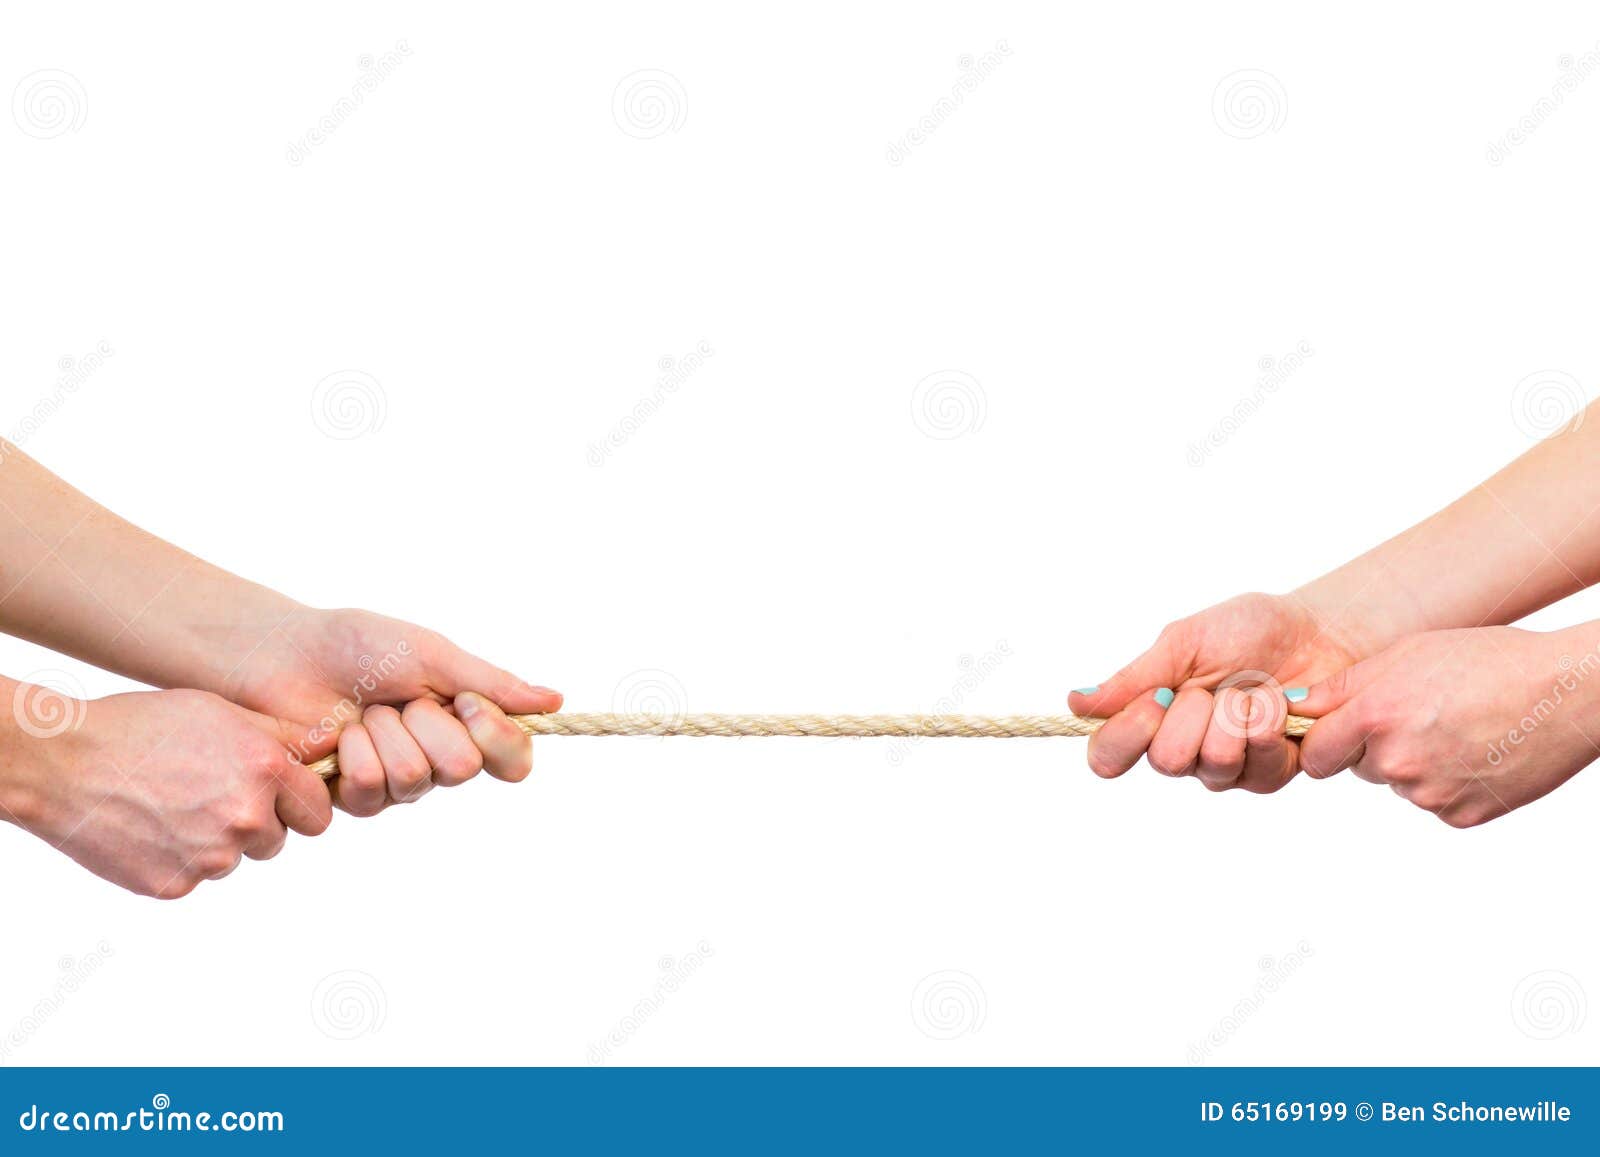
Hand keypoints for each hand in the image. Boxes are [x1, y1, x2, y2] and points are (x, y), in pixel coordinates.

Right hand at [0, 688, 331, 898]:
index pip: (318, 810)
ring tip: (175, 805)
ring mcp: (209, 857)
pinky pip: (196, 877)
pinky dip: (180, 858)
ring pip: (236, 859)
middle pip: (278, 839)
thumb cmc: (144, 727)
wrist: (65, 762)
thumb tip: (334, 747)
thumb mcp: (222, 713)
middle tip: (215, 795)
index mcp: (265, 770)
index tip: (279, 795)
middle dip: (260, 823)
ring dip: (218, 841)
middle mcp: (244, 817)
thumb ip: (284, 738)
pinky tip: (152, 826)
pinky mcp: (174, 885)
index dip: (299, 802)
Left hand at [221, 607, 560, 815]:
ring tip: (362, 711)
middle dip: (428, 723)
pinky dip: (352, 755)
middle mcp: (437, 757)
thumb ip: (491, 683)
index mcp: (465, 722)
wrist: (281, 653)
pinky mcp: (352, 797)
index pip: (513, 759)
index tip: (465, 701)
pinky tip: (336, 736)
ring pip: (415, 781)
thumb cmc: (355, 644)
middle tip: (398, 698)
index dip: (496, 736)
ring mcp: (396, 781)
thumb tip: (555, 699)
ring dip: (384, 735)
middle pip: (463, 768)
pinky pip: (371, 793)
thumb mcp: (431, 654)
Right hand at [1068, 592, 1370, 792]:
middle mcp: (1181, 749)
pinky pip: (1259, 767)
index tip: (1155, 698)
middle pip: (1164, 761)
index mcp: (1149, 718)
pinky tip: (1280, 704)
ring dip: (1236, 717)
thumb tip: (1076, 702)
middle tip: (1212, 686)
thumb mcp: (1182, 642)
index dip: (1125, 735)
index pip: (1107, 755)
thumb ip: (1133, 678)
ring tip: (1252, 690)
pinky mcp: (1269, 774)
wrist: (1319, 631)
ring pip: (1214, 765)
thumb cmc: (1247, 629)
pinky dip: (1270, 724)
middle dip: (1193, 714)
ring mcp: (1225, 766)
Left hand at [1292, 625, 1599, 826]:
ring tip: (1457, 727)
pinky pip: (1435, 802)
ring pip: (1399, 783)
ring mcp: (1431, 794)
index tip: (1334, 732)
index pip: (1314, 753)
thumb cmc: (1487, 661)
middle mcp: (1398, 762)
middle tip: (1420, 714)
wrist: (1565, 693)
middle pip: (1359, 766)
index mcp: (1376, 716)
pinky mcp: (1462, 815)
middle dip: (1375, 745)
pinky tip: (1475, 751)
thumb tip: (1294, 708)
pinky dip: (1448, 782)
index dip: (1323, 741)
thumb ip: (1343, 687)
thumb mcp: (1406, 654)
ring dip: (1415, 762)